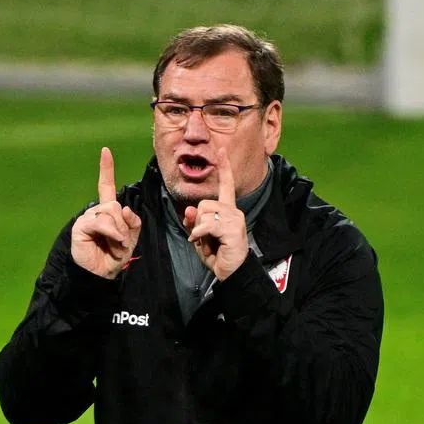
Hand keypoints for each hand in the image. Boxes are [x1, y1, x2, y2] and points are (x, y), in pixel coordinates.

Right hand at [70, 147, 141, 279]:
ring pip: (110, 212)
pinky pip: (101, 222)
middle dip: (124, 225)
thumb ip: (132, 222)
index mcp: (107, 211)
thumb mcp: (130, 238)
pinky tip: (114, 242)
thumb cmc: (114, 256)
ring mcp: (87, 218)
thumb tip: (124, 207)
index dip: (106, 170)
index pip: (106, 187)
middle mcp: (96, 212)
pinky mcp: (81, 226)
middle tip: (122, 242)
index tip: (105, 152)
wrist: (101, 274)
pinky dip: (112, 232)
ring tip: (116, 246)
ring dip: (119, 232)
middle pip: (115, 205)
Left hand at [182, 148, 248, 280]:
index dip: (224, 168)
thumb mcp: (200, 237)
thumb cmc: (217, 256)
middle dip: (197, 220)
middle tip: (203, 237)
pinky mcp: (233, 228)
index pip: (226, 185)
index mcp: (227, 210)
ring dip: (199, 229)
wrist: (231, 273)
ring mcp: (235, 219)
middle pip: (204, 203)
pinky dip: (199, 233)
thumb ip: (194, 222)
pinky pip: (207, 224)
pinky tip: (201, 241)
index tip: (221, 150)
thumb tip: (188, 209)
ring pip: (204, 212)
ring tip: (208, 242)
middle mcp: (233, 211)